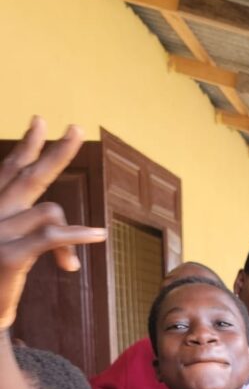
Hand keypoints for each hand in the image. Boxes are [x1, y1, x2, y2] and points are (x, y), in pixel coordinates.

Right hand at [0, 118, 105, 328]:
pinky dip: (77, 236)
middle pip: (29, 176)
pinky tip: (99, 235)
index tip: (40, 121)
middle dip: (56, 152)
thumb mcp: (18, 257)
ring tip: (69, 266)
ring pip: (49, 212)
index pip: (8, 170)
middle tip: (78, 128)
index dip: (26, 147)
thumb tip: (73, 263)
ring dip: (70, 237)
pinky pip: (51, 237)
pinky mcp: (8, 256)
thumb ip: (41, 243)